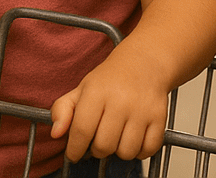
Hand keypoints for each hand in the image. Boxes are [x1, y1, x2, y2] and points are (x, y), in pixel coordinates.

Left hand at [49, 45, 169, 162]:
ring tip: (117, 137)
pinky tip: (134, 138)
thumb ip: (62, 110)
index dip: (74, 149)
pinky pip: (148, 150)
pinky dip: (140, 151)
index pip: (81, 130)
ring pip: (126, 152)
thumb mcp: (82, 89)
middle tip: (98, 139)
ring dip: (119, 151)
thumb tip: (56, 133)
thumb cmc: (112, 79)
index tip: (74, 154)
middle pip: (103, 146)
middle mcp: (120, 101)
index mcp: (97, 92)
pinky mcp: (159, 117)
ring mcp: (142, 110)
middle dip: (97, 150)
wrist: (145, 62)